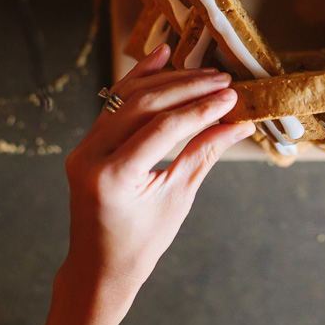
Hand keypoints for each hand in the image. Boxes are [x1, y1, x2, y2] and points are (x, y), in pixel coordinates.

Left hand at [63, 45, 253, 297]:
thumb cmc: (140, 245)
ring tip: (205, 72)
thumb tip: (240, 124)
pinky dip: (139, 78)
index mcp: (113, 177)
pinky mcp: (88, 140)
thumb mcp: (177, 199)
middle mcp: (91, 154)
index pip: (164, 128)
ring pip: (129, 97)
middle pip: (145, 105)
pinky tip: (162, 56)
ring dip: (169, 80)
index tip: (232, 98)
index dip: (201, 109)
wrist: (98, 268)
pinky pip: (115, 102)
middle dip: (188, 89)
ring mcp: (85, 145)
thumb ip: (204, 153)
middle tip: (224, 81)